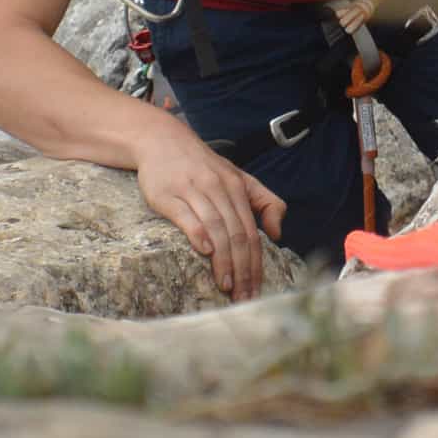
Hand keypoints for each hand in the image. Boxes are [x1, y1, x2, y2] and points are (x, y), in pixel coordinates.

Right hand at [134, 128, 286, 301]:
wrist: (161, 140)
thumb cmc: (202, 166)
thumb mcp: (237, 177)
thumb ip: (264, 201)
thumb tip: (276, 234)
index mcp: (237, 188)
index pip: (251, 233)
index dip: (256, 263)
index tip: (256, 290)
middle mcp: (218, 189)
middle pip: (237, 235)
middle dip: (243, 269)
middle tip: (243, 297)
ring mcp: (193, 191)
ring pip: (216, 229)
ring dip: (223, 260)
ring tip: (227, 286)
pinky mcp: (168, 195)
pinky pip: (186, 216)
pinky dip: (198, 233)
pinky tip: (204, 252)